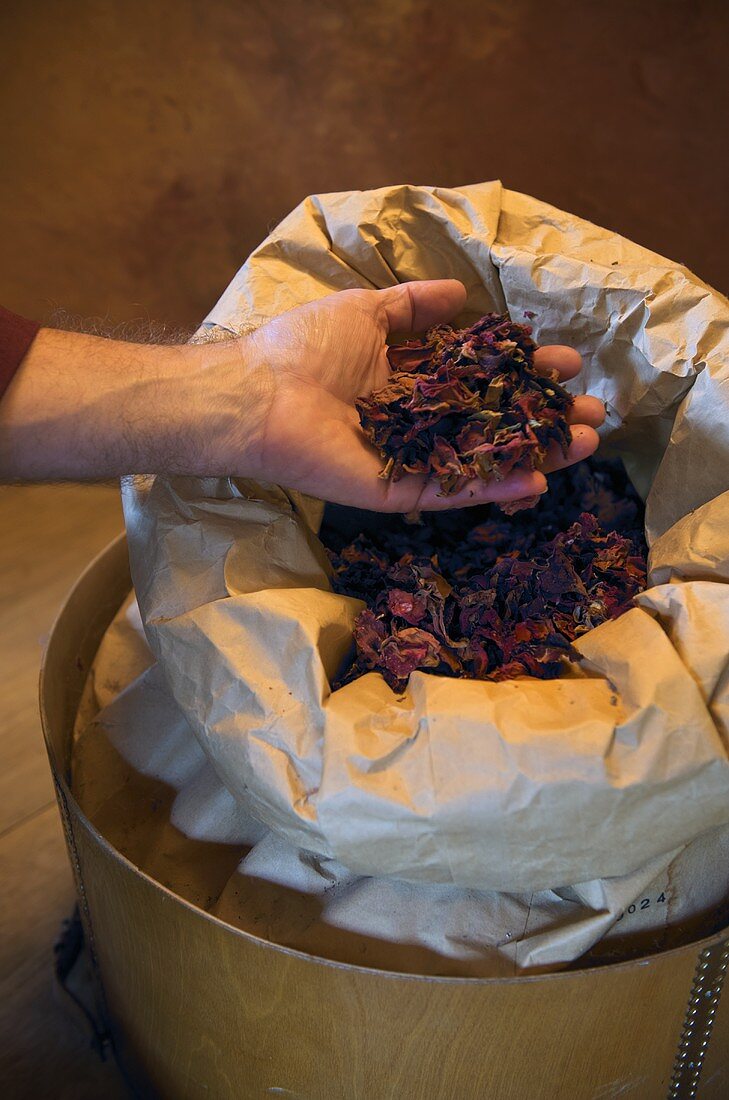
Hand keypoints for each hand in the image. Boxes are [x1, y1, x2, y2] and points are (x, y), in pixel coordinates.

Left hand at [228, 280, 604, 509]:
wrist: (259, 393)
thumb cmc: (304, 347)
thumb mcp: (365, 310)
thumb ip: (413, 305)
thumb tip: (462, 292)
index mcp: (409, 379)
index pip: (481, 378)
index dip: (523, 370)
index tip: (565, 361)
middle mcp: (417, 421)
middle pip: (493, 422)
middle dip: (544, 416)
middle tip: (592, 411)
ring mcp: (410, 459)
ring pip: (483, 460)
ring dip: (536, 454)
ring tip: (586, 444)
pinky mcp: (396, 491)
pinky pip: (451, 492)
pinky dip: (493, 489)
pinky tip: (537, 480)